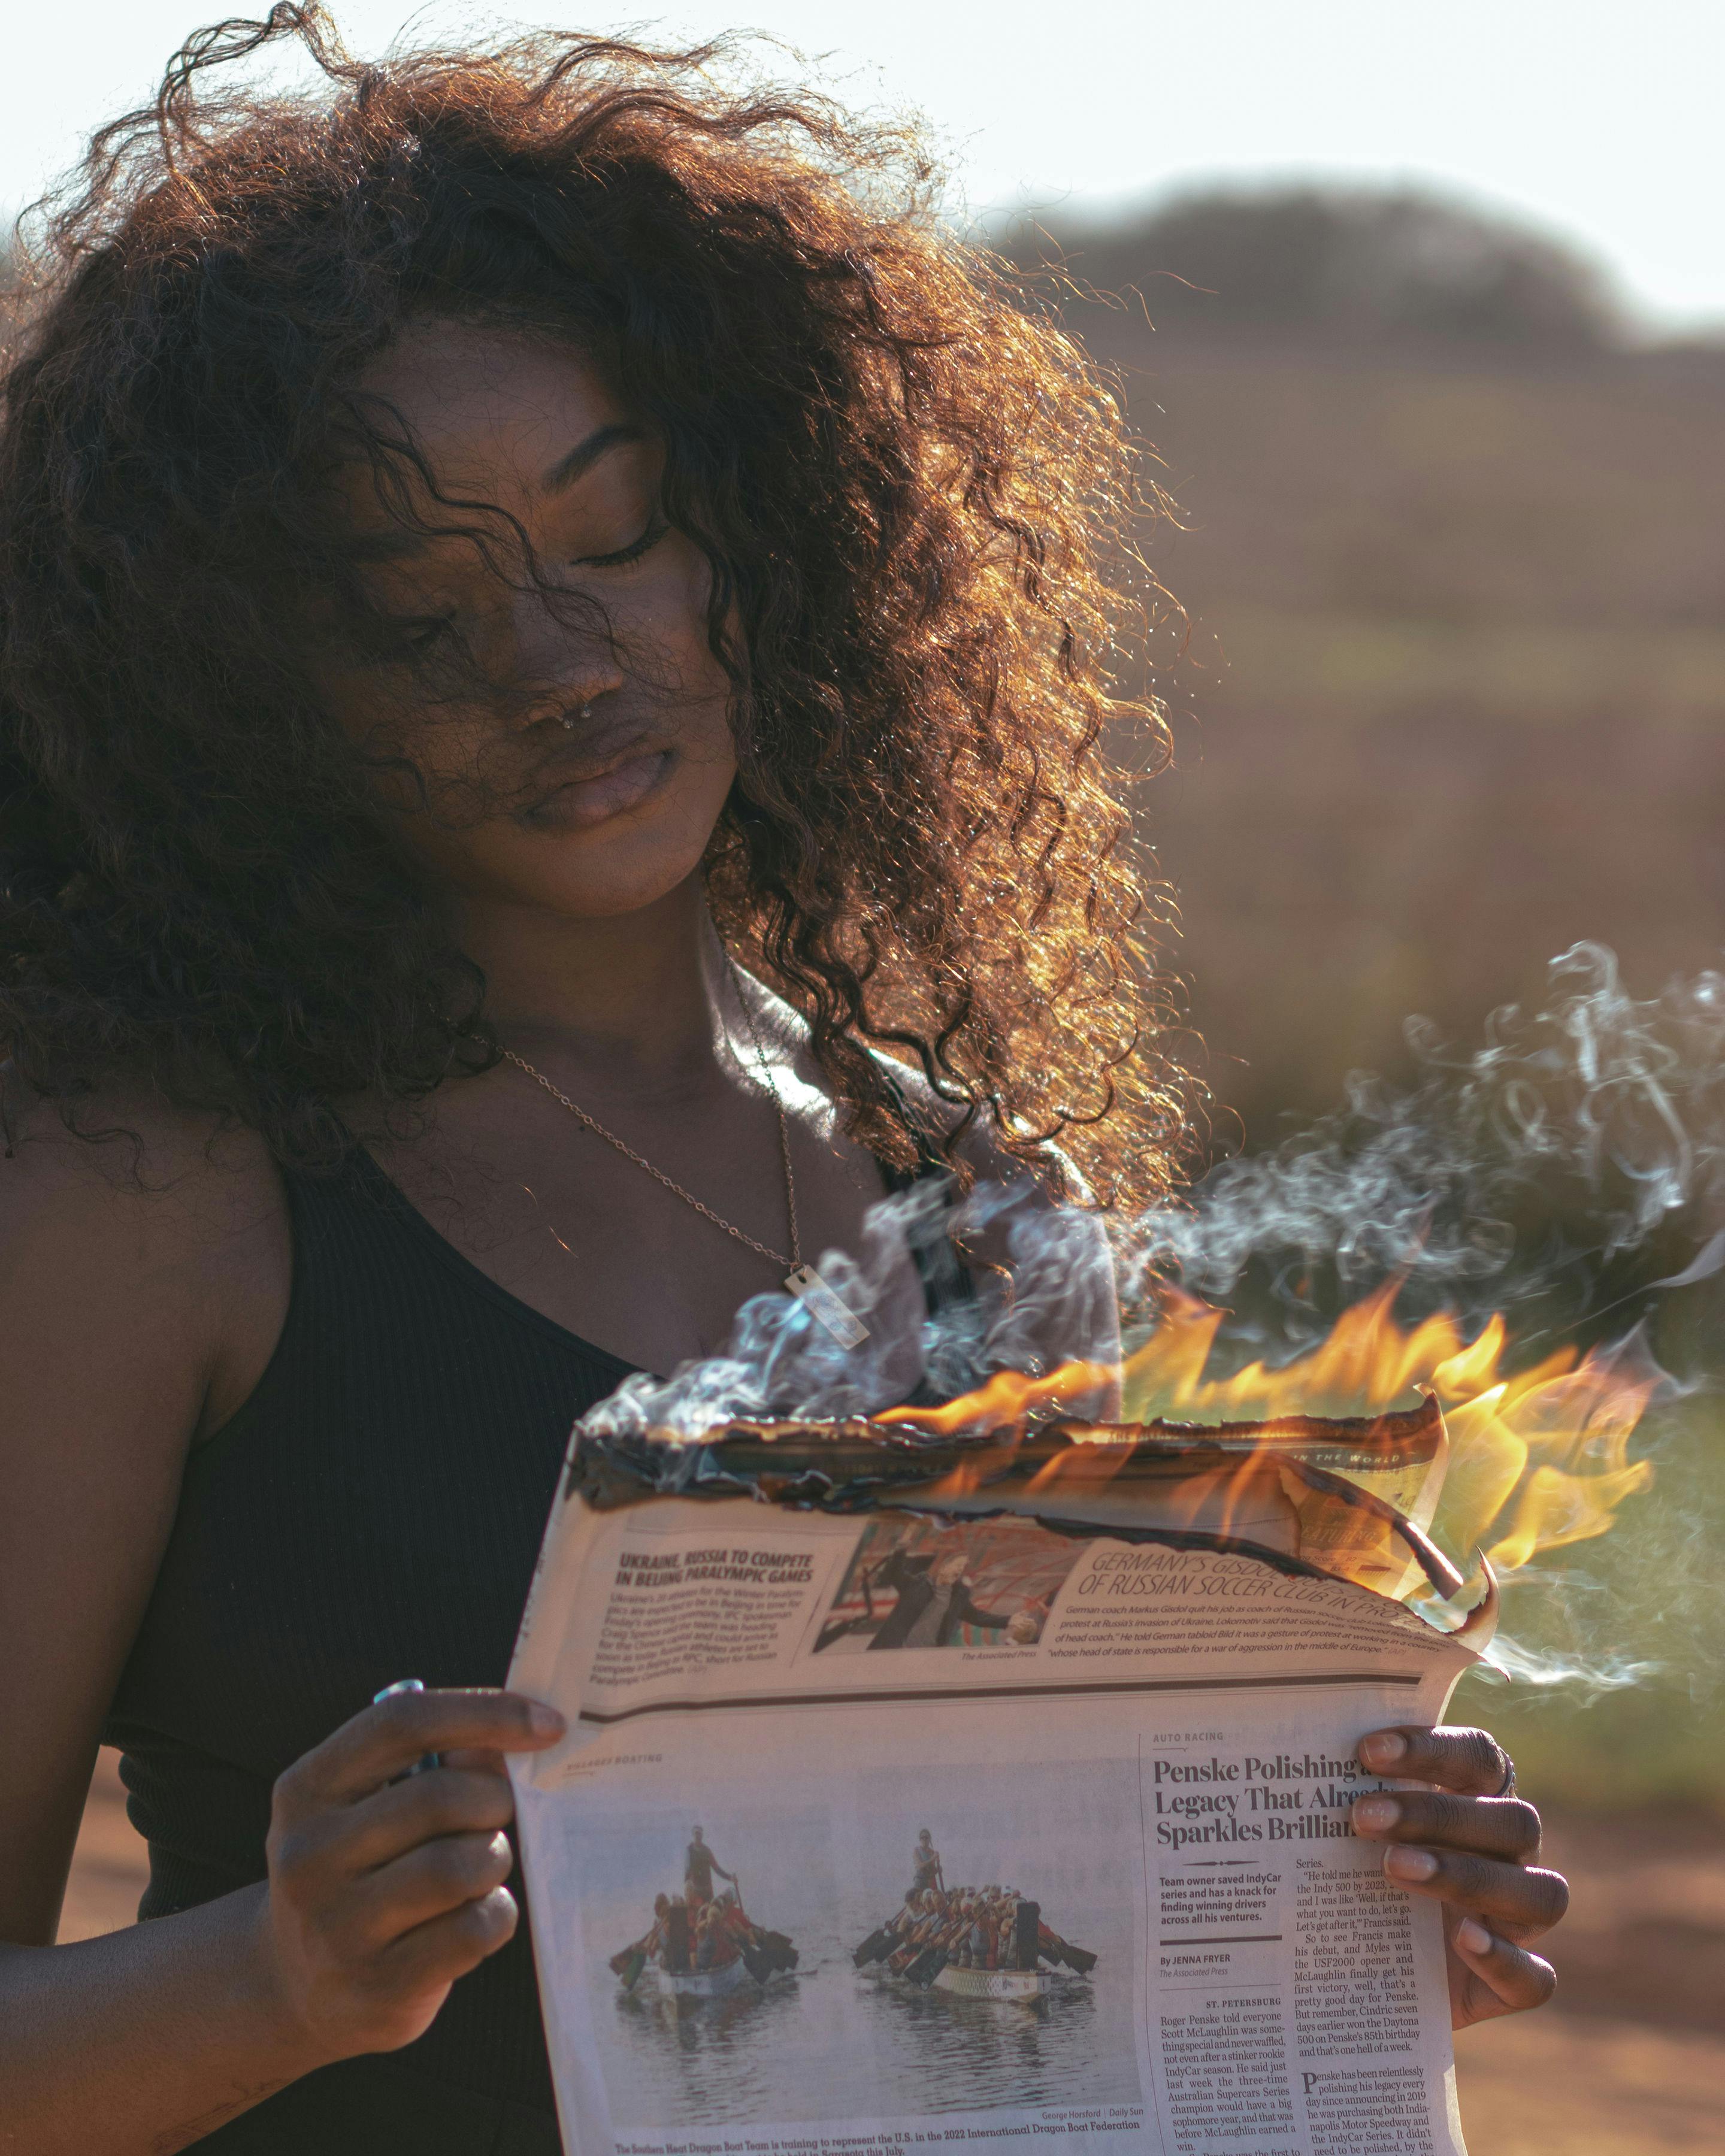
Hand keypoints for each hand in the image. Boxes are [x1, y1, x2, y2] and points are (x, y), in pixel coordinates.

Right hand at [258, 1687, 565, 2062]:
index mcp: (306, 1789)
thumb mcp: (367, 1805)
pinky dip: (495, 1914)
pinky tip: (477, 1915)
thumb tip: (516, 1734)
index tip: (550, 1721)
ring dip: (493, 1858)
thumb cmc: (360, 1871)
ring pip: (459, 1867)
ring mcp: (338, 1927)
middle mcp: (309, 1855)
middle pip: (440, 1797)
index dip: (485, 1713)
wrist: (297, 1990)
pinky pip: (472, 1931)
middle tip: (498, 1813)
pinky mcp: (377, 1987)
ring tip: (483, 1865)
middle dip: (494, 1799)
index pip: (402, 1723)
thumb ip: (432, 1762)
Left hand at [1352, 1725, 1567, 2029]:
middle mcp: (1508, 1858)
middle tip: (1362, 1816)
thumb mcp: (1345, 1834)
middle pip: (1514, 1822)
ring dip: (1467, 1877)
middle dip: (1439, 1815)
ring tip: (1393, 1869)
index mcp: (1478, 1803)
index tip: (1365, 1751)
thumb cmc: (1348, 1877)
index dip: (1433, 1748)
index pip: (1479, 1758)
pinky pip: (1535, 1979)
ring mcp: (1516, 1925)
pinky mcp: (1508, 1989)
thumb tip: (1275, 1738)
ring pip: (1539, 1896)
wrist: (1349, 1970)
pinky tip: (1462, 1940)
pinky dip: (1504, 1958)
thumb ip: (1338, 1791)